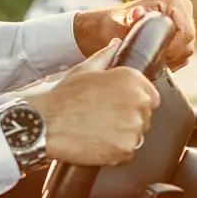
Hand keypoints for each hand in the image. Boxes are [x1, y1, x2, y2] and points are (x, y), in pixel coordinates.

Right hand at [27, 40, 160, 166]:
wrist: (45, 123)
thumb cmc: (62, 97)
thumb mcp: (83, 70)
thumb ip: (105, 56)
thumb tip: (116, 45)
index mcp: (132, 79)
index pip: (151, 96)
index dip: (133, 103)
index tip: (118, 107)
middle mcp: (138, 101)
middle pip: (144, 116)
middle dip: (127, 119)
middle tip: (102, 119)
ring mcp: (133, 127)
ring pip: (136, 135)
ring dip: (121, 136)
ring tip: (97, 130)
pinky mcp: (125, 149)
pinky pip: (127, 152)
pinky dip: (114, 151)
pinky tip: (96, 142)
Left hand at [73, 0, 195, 70]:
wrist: (107, 30)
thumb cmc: (112, 25)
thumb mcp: (119, 22)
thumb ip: (129, 19)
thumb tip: (137, 13)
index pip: (186, 32)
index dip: (173, 48)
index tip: (154, 54)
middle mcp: (182, 5)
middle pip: (189, 40)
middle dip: (172, 54)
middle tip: (150, 59)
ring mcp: (184, 19)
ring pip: (187, 48)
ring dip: (171, 58)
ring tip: (150, 59)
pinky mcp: (181, 32)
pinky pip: (185, 52)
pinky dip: (172, 60)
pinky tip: (155, 60)